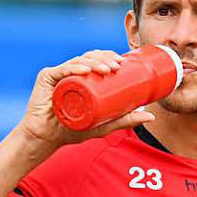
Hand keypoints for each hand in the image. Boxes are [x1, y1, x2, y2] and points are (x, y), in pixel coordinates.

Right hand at [16, 49, 154, 163]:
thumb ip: (125, 120)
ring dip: (94, 61)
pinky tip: (84, 70)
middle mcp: (70, 72)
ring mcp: (58, 74)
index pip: (97, 60)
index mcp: (82, 77)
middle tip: (117, 66)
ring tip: (106, 69)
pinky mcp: (46, 78)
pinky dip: (73, 68)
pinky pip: (61, 70)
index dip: (110, 57)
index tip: (123, 63)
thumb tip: (151, 117)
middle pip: (89, 57)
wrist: (45, 139)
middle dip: (104, 58)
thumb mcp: (103, 125)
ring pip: (78, 61)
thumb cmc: (70, 131)